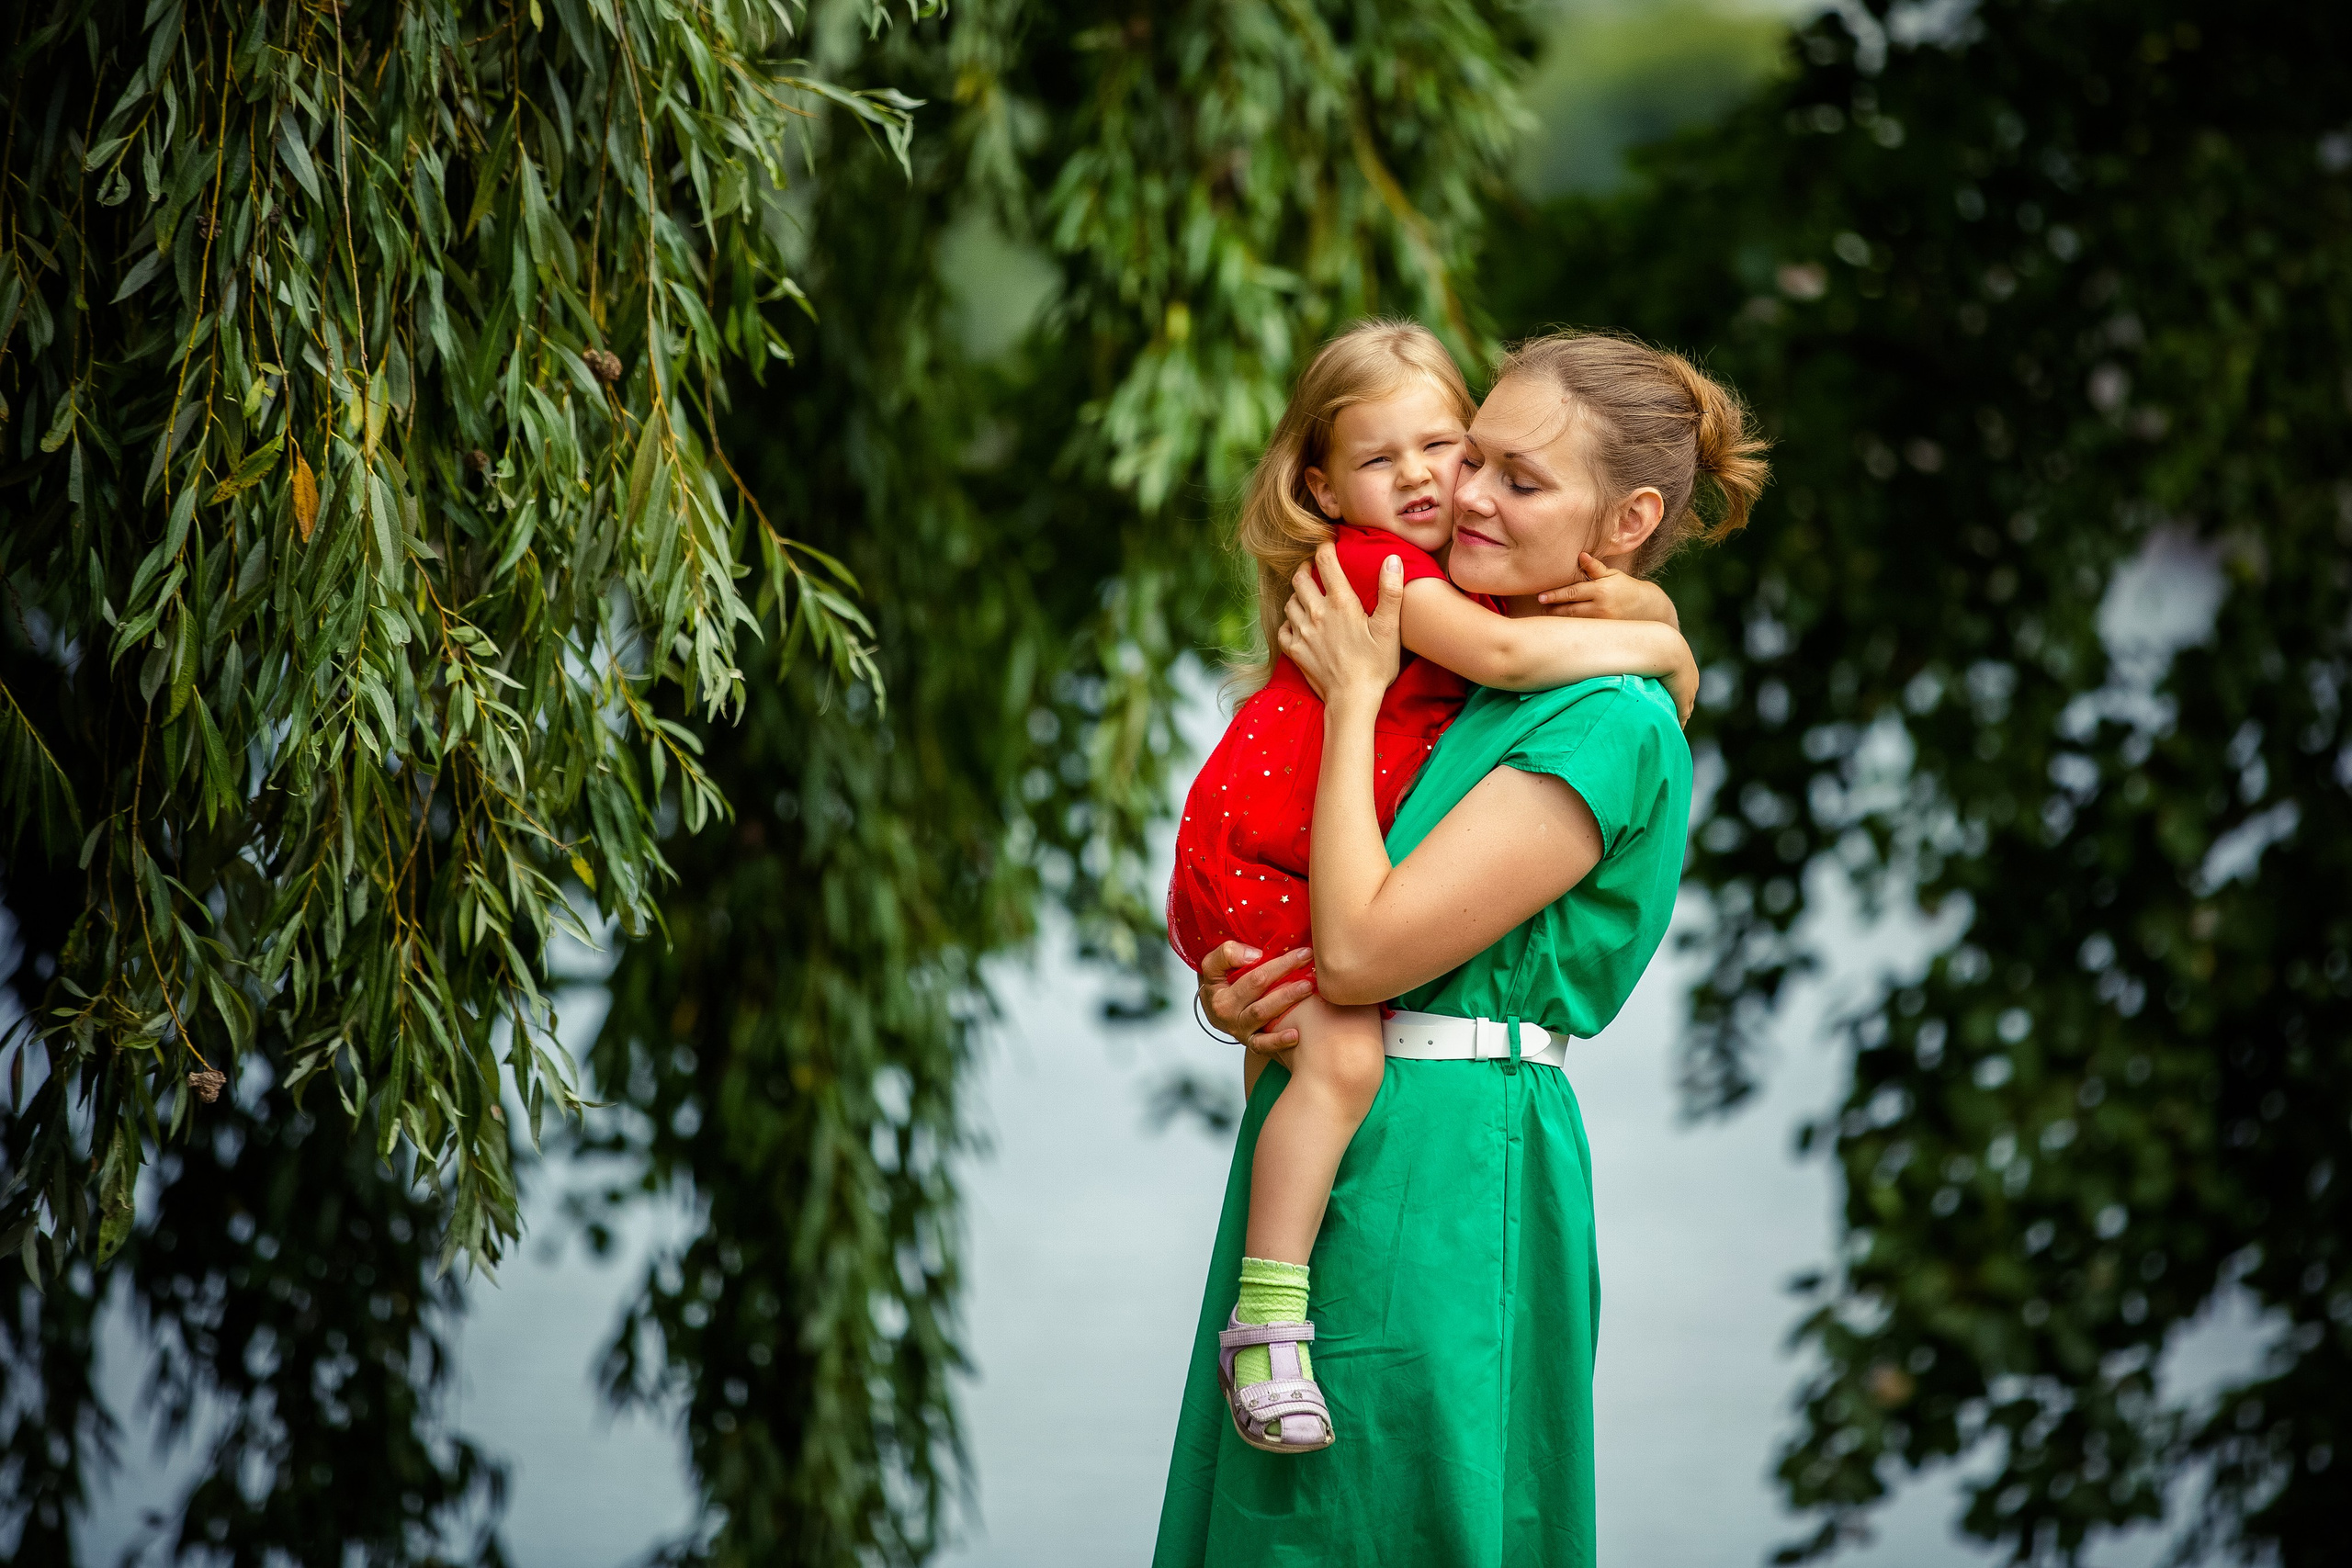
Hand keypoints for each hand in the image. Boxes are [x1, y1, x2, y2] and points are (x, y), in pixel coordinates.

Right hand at [1198, 941, 1315, 1053]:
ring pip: (1262, 1015)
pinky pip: (1262, 1045)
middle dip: (1286, 974)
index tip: (1301, 952)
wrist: (1215, 1010)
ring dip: (1286, 1001)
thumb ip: (1228, 954)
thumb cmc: (1220, 984)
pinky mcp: (1249, 1042)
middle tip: (1309, 964)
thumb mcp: (1213, 965)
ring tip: (1307, 988)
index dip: (1278, 963)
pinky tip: (1295, 1035)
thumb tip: (1255, 956)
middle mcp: (1228, 1013)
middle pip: (1259, 991)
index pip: (1252, 975)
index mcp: (1220, 992)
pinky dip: (1278, 1042)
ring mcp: (1239, 1029)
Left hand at [1277, 542, 1402, 704]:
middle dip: (1305, 568)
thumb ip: (1390, 591)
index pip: (1326, 562)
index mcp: (1340, 603)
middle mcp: (1317, 613)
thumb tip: (1392, 559)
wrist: (1353, 700)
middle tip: (1312, 567)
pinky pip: (1283, 628)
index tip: (1327, 542)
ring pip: (1290, 601)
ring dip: (1296, 595)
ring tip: (1306, 595)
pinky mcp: (1295, 651)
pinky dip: (1289, 622)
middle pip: (1300, 578)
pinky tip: (1298, 624)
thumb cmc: (1376, 665)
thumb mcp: (1390, 627)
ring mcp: (1303, 632)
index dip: (1325, 547)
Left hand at [1536, 552, 1681, 629]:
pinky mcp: (1604, 633)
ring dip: (1558, 620)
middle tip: (1539, 607)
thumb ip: (1595, 568)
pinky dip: (1570, 629)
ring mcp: (1603, 623)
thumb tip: (1581, 555)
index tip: (1540, 596)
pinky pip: (1583, 631)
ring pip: (1574, 623)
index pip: (1572, 592)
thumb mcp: (1613, 575)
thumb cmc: (1626, 588)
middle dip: (1552, 609)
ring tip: (1547, 615)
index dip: (1555, 595)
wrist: (1648, 609)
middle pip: (1569, 610)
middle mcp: (1601, 607)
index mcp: (1602, 590)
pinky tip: (1561, 627)